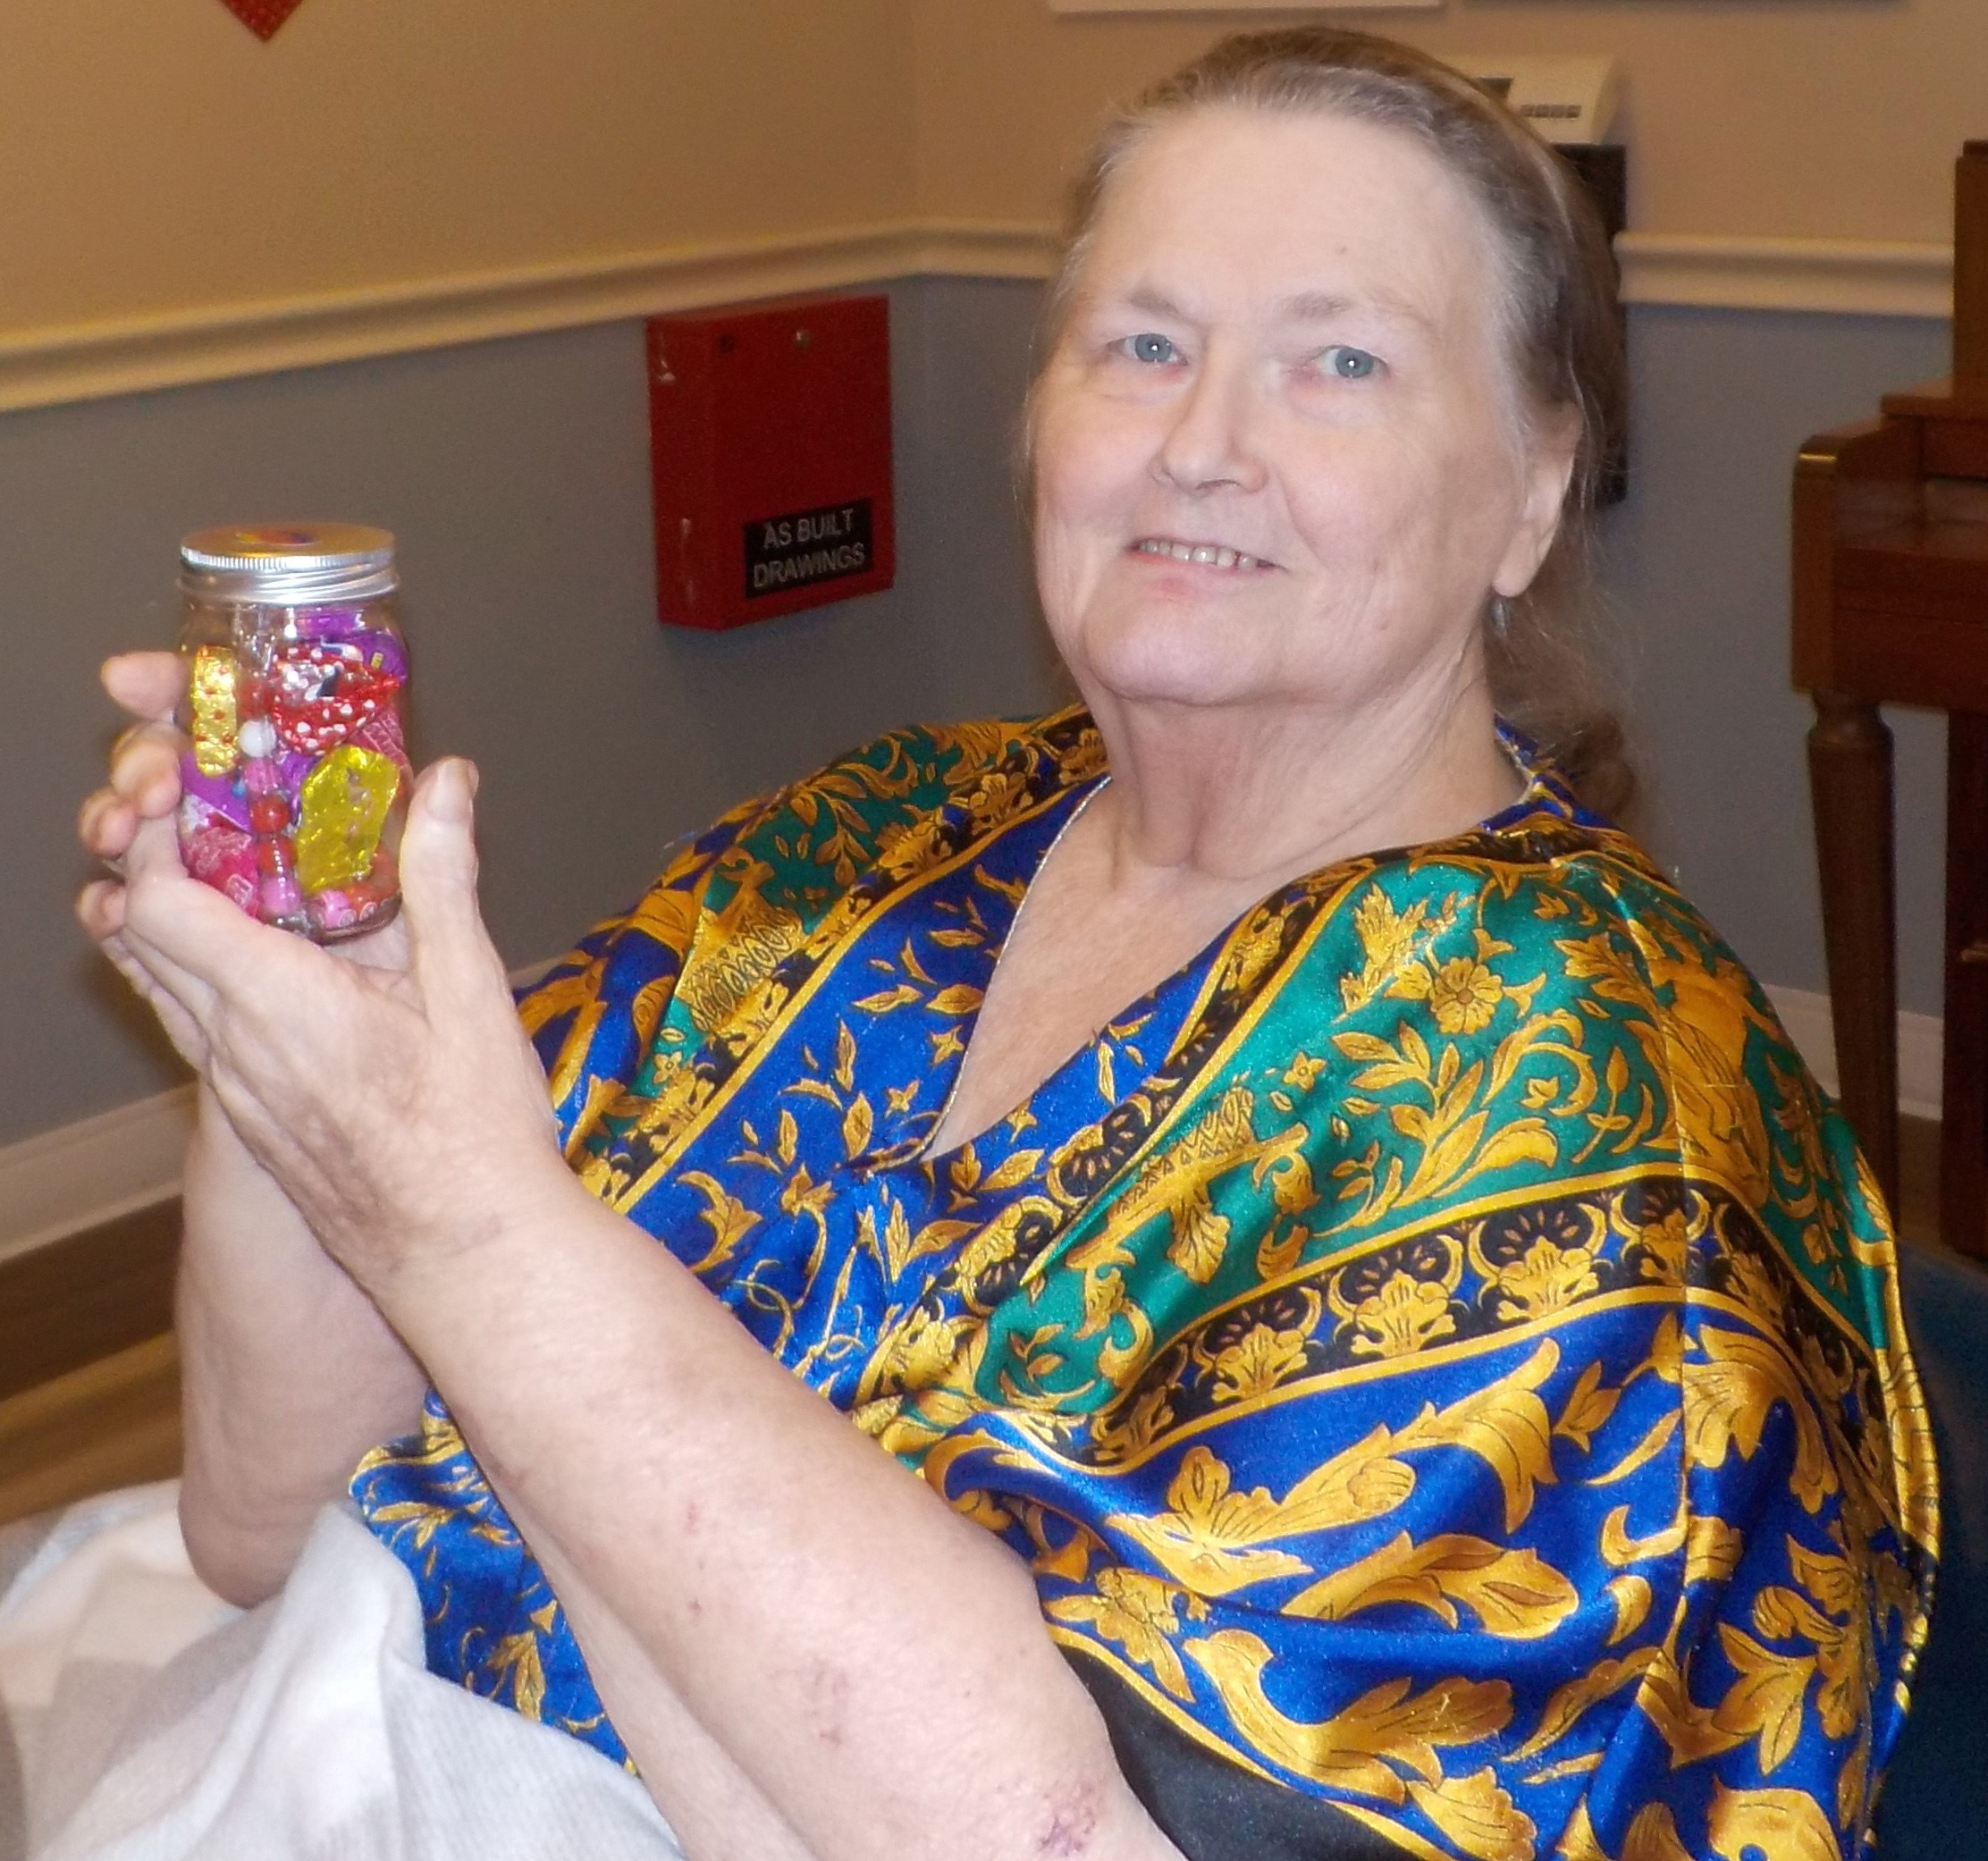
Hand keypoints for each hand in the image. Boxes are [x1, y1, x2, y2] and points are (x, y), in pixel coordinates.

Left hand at [80, 654, 564, 1288]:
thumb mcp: (472, 991)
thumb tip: (442, 783)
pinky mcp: (251, 1122)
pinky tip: (280, 968)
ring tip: (249, 879)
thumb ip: (442, 879)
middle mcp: (232, 1049)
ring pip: (162, 989)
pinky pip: (197, 1033)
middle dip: (162, 865)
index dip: (159, 837)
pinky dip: (208, 980)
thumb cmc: (474, 1135)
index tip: (200, 793)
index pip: (158, 902)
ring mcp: (235, 1092)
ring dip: (179, 925)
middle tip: (224, 817)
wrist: (467, 1257)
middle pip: (142, 938)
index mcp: (276, 1002)